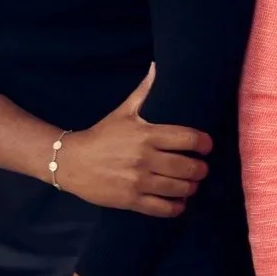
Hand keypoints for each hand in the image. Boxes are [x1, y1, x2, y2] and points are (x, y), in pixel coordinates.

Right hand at [57, 65, 213, 216]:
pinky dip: (176, 207)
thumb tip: (157, 66)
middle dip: (201, 169)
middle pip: (188, 167)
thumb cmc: (101, 135)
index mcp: (146, 134)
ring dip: (192, 188)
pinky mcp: (130, 200)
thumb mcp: (123, 112)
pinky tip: (179, 202)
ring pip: (180, 189)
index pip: (188, 138)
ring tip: (192, 184)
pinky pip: (163, 208)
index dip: (204, 143)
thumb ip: (144, 92)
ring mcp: (138, 181)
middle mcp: (144, 158)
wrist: (70, 161)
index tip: (206, 146)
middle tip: (201, 168)